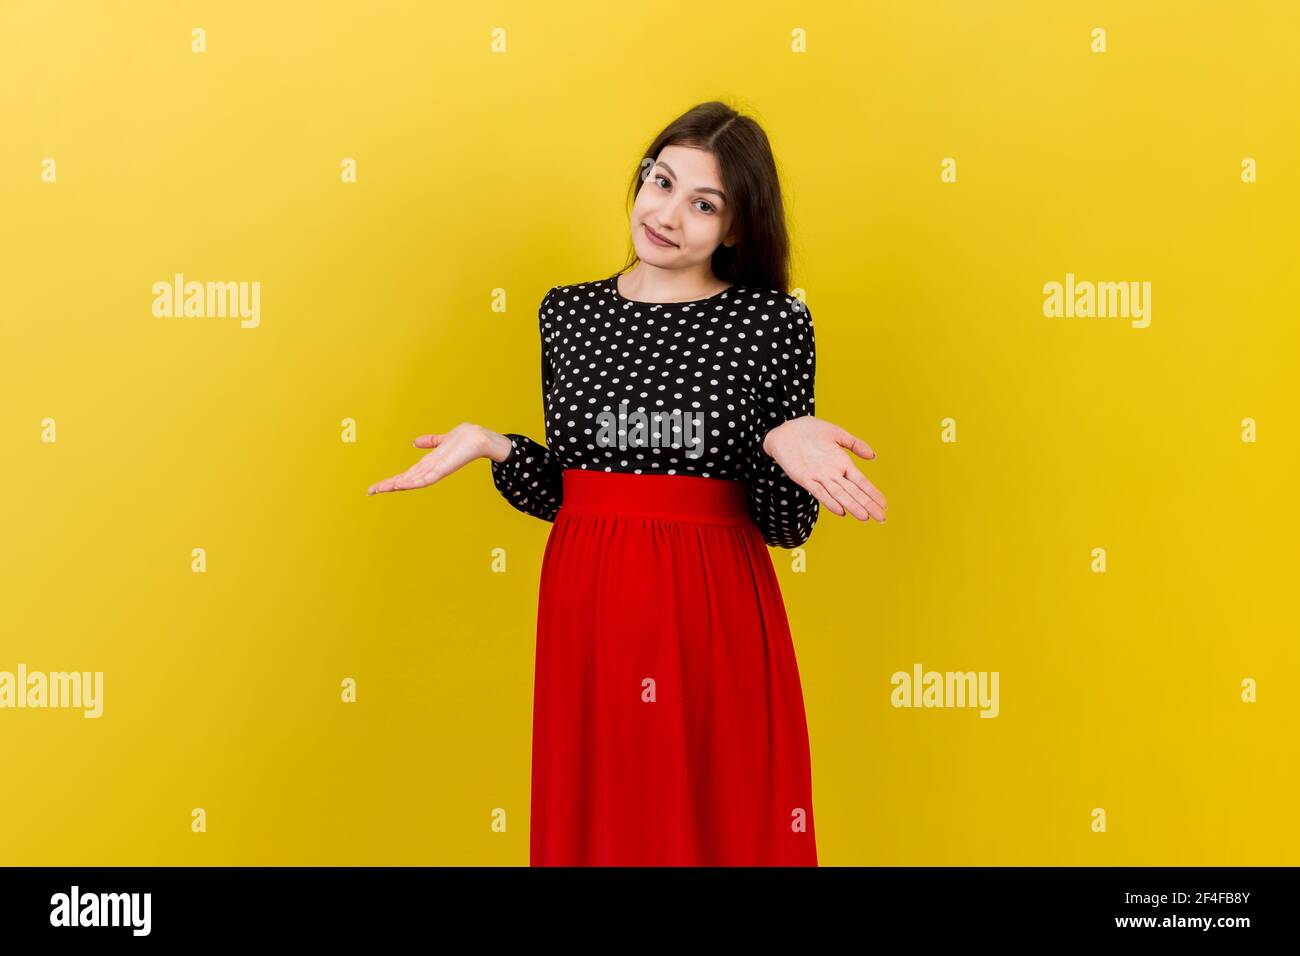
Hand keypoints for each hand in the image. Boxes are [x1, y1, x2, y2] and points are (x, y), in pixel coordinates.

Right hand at [366, 422, 507, 495]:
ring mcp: (436, 470)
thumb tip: (414, 442)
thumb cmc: (464, 439)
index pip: (406, 474)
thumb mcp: (442, 440)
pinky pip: (426, 478)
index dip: (391, 480)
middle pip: (405, 480)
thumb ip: (429, 442)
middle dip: (388, 485)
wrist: (480, 438)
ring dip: (396, 485)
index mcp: (428, 464)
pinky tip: (401, 484)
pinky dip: (413, 482)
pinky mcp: (443, 469)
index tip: (375, 486)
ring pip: (412, 481)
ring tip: (380, 489)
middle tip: (369, 491)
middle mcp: (430, 469)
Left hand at [761, 415, 886, 521]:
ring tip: (865, 517)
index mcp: (842, 463)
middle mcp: (833, 473)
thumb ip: (855, 444)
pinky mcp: (804, 478)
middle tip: (882, 519)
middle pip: (853, 492)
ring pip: (839, 495)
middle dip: (867, 505)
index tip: (884, 504)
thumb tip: (873, 456)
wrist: (785, 430)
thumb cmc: (810, 430)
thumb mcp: (836, 433)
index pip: (861, 482)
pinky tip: (840, 511)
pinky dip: (829, 501)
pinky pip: (818, 491)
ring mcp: (819, 477)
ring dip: (851, 506)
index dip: (872, 493)